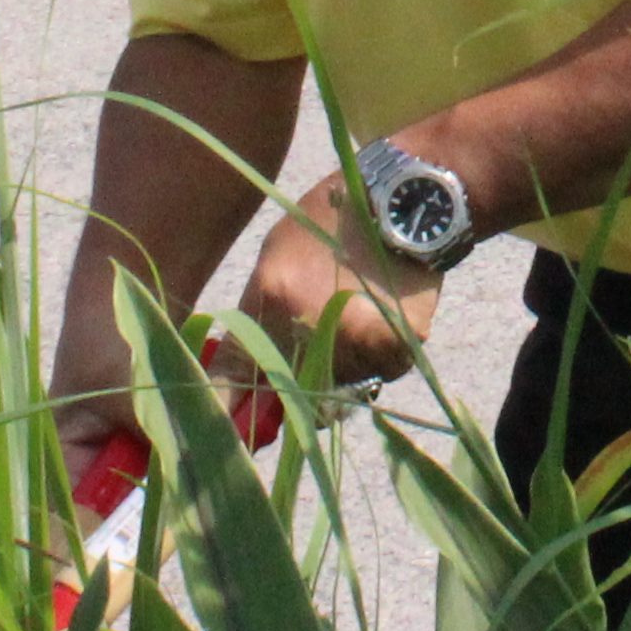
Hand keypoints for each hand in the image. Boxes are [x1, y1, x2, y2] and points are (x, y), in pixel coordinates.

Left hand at [240, 176, 441, 391]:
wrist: (405, 196)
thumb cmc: (333, 216)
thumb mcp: (278, 252)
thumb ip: (258, 313)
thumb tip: (242, 372)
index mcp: (272, 296)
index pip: (236, 371)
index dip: (227, 408)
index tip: (226, 435)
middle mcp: (310, 324)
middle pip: (289, 394)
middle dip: (289, 396)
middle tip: (302, 372)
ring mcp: (358, 338)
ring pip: (337, 389)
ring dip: (338, 373)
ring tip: (351, 326)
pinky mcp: (400, 345)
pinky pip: (379, 376)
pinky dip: (377, 362)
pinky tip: (379, 323)